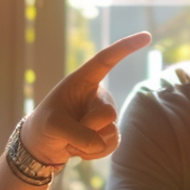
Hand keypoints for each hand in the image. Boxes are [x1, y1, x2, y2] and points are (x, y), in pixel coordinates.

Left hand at [21, 31, 151, 165]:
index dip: (126, 47)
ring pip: (110, 132)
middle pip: (107, 113)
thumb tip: (100, 142)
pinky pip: (111, 145)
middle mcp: (98, 95)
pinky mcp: (109, 133)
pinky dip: (93, 153)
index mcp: (83, 80)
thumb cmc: (44, 125)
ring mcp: (106, 115)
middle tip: (66, 131)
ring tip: (70, 139)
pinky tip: (79, 150)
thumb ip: (77, 132)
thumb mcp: (52, 125)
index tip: (147, 36)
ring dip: (86, 143)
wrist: (43, 145)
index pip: (107, 60)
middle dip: (86, 127)